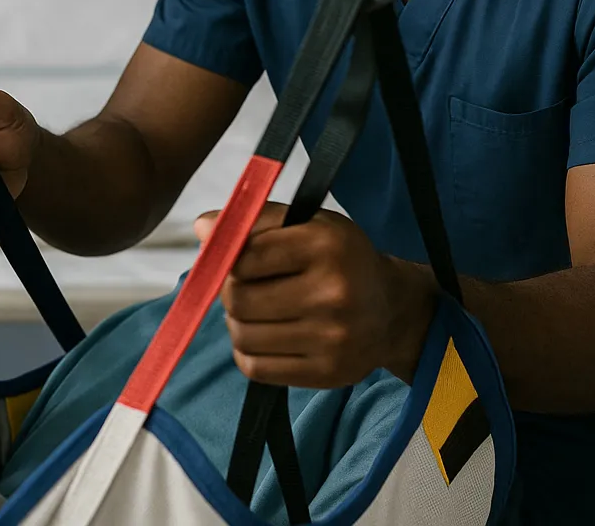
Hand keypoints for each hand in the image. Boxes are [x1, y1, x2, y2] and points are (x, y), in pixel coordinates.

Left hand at [196, 202, 435, 388]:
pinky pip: (255, 369)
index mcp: (326, 245)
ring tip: (257, 311)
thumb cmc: (339, 259)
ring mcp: (332, 338)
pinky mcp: (327, 374)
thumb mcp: (307, 223)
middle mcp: (333, 293)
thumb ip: (254, 220)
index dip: (227, 259)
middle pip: (238, 299)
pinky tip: (266, 336)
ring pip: (242, 335)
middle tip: (246, 288)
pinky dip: (248, 352)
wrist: (392, 310)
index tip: (236, 260)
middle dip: (231, 292)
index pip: (244, 256)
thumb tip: (202, 229)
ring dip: (238, 323)